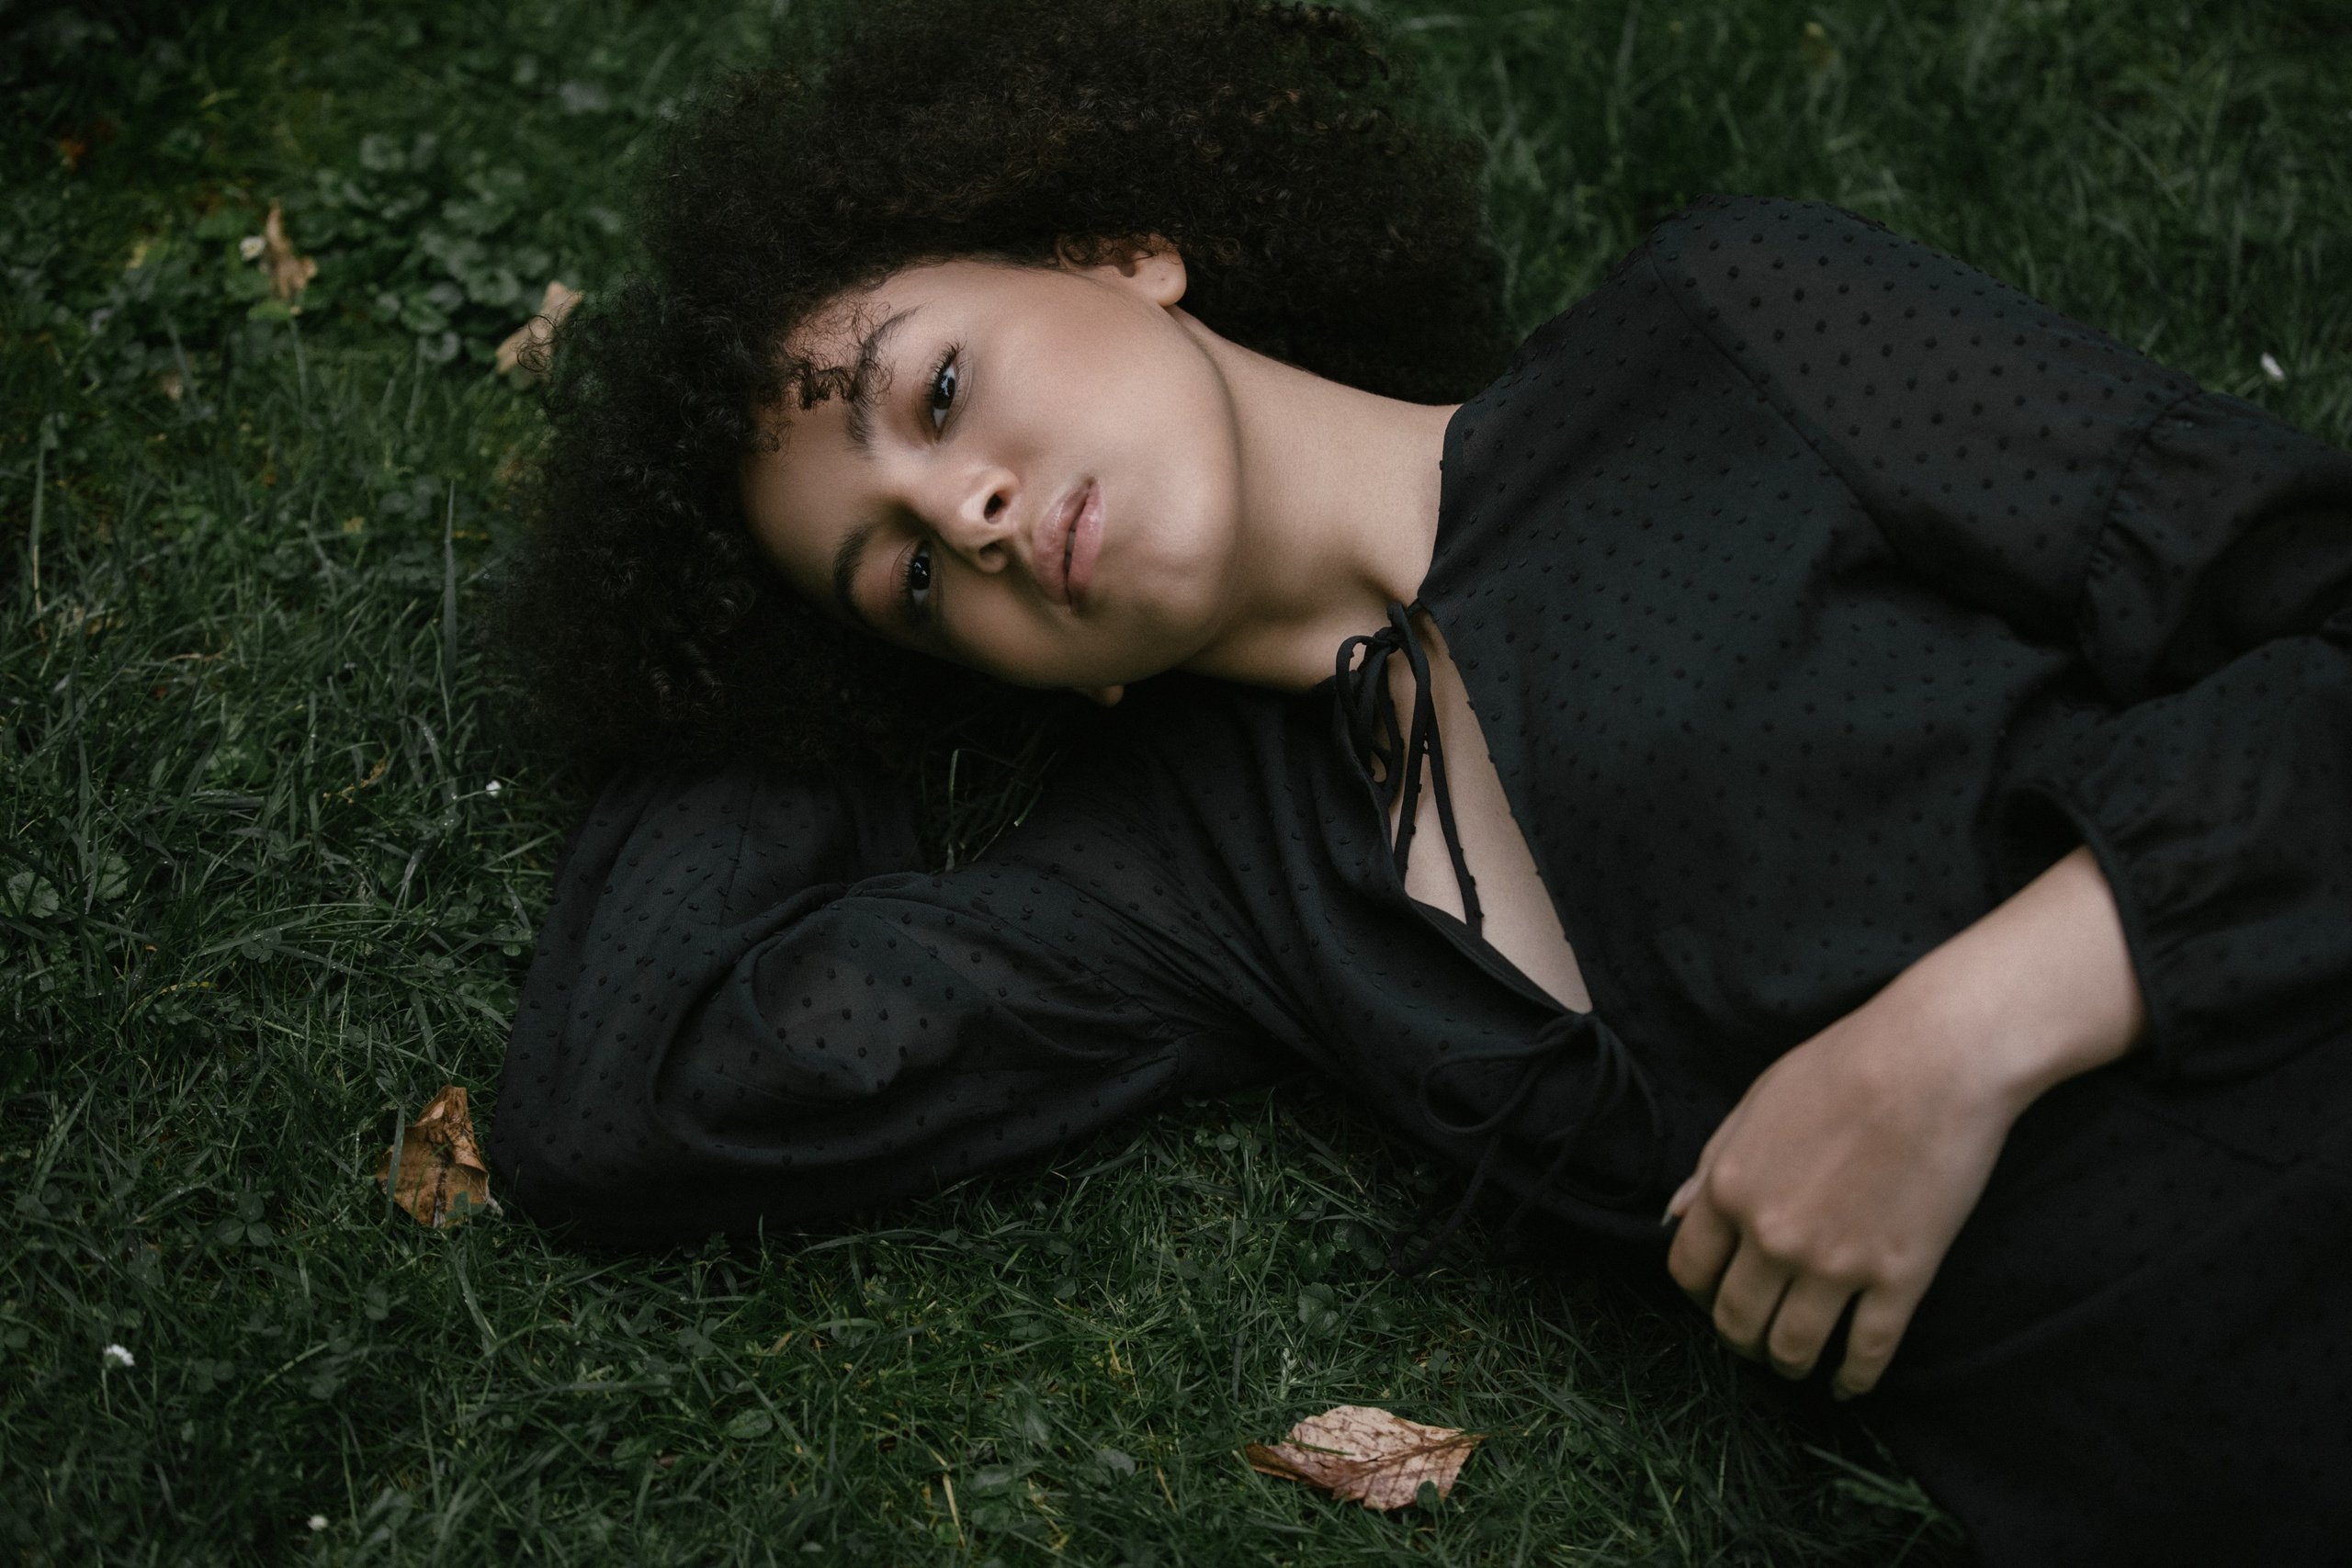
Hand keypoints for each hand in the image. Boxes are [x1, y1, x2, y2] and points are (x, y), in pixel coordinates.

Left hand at [1664, 846, 2144, 1397]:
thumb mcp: (1756, 1103)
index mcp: (1729, 1188)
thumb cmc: (1843, 1065)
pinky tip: (1847, 1384)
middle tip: (1755, 1337)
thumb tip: (1674, 1213)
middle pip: (1735, 1319)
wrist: (1935, 1060)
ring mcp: (1835, 1264)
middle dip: (1740, 1335)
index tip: (1715, 1295)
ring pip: (1792, 1348)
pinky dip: (1851, 1379)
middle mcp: (1772, 1236)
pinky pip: (1865, 1353)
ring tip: (1798, 1363)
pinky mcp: (1899, 1279)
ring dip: (1788, 1363)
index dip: (1698, 1292)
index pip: (1688, 1270)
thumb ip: (1714, 1163)